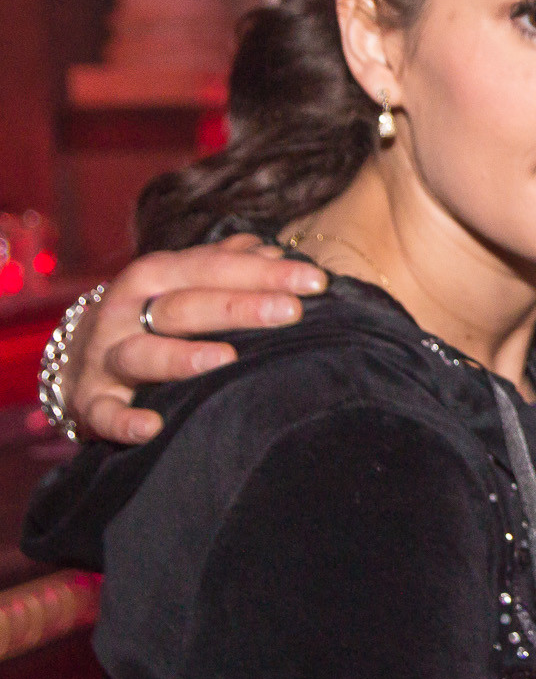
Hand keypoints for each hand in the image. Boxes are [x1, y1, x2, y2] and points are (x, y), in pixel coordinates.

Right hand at [70, 235, 325, 443]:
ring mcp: (105, 356)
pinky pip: (105, 413)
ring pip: (142, 354)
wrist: (75, 355)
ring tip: (225, 359)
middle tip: (292, 312)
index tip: (316, 282)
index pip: (215, 268)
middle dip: (239, 307)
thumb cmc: (151, 314)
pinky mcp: (90, 400)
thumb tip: (278, 250)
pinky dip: (124, 421)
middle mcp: (126, 311)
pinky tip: (153, 427)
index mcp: (157, 276)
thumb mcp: (184, 283)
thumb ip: (229, 266)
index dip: (266, 273)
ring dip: (181, 358)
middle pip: (184, 306)